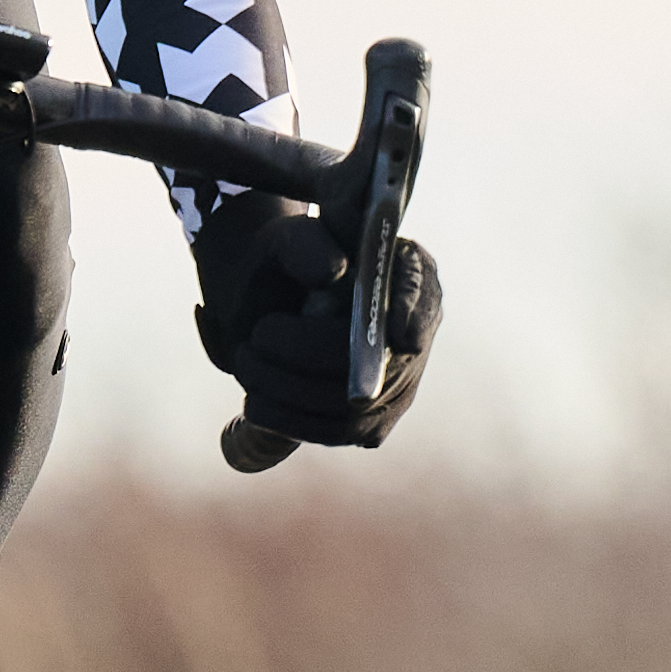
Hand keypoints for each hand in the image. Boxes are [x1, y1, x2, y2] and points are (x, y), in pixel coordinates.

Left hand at [194, 199, 440, 453]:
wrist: (271, 303)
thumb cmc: (289, 263)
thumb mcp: (289, 239)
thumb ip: (308, 245)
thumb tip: (333, 273)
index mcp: (410, 272)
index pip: (425, 294)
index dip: (414, 314)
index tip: (400, 336)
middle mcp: (415, 330)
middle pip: (381, 360)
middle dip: (309, 352)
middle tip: (257, 336)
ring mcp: (399, 385)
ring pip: (352, 406)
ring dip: (288, 389)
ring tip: (245, 363)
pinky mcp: (371, 424)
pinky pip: (336, 432)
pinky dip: (289, 420)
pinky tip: (256, 400)